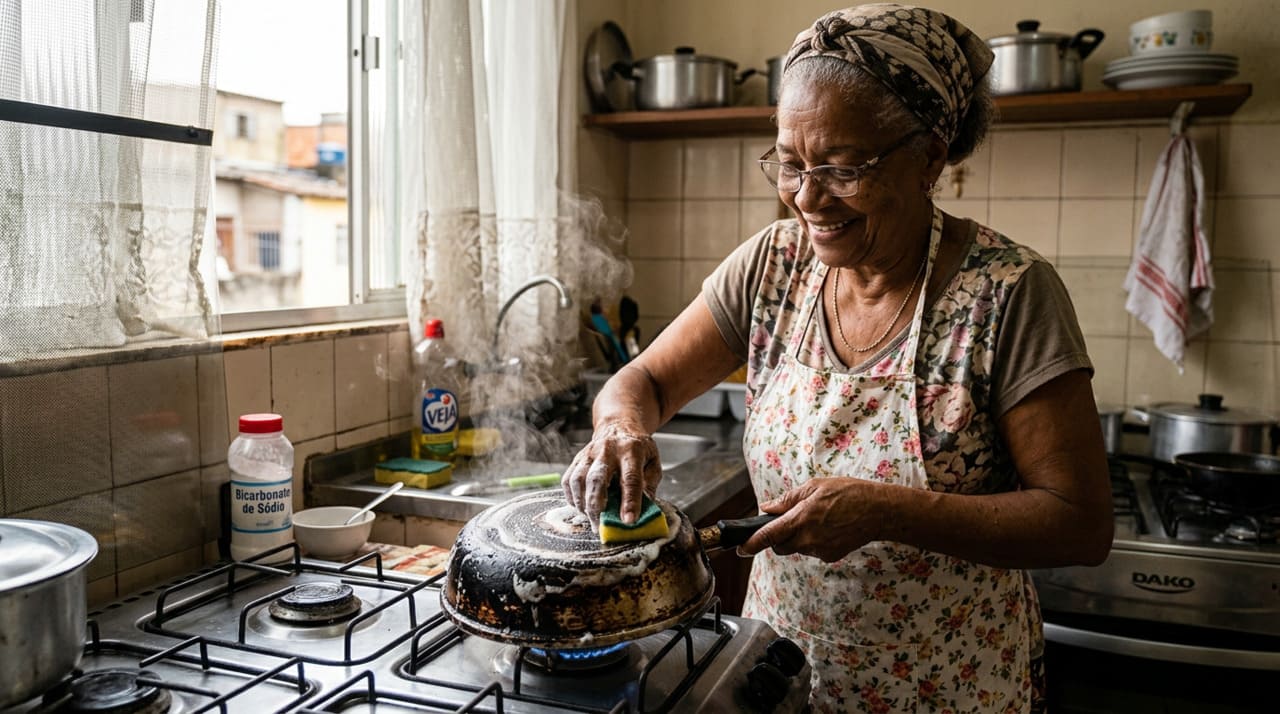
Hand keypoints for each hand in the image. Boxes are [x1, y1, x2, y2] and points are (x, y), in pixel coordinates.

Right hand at [561, 421, 661, 528]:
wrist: (618, 427)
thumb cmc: (638, 450)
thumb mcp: (653, 462)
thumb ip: (650, 483)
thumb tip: (643, 507)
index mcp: (632, 450)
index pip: (630, 478)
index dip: (630, 501)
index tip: (629, 521)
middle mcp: (608, 450)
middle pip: (597, 478)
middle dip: (597, 504)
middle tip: (600, 524)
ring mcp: (589, 454)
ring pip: (578, 480)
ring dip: (583, 503)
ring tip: (591, 518)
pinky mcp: (577, 459)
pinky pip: (568, 480)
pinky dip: (572, 497)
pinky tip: (581, 506)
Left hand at [738, 478, 885, 561]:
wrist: (878, 511)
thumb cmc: (848, 493)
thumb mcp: (815, 486)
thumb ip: (788, 499)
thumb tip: (767, 507)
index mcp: (801, 519)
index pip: (768, 536)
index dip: (751, 544)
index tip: (741, 548)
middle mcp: (808, 539)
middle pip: (780, 546)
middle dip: (777, 537)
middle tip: (789, 521)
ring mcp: (820, 550)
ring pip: (797, 548)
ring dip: (798, 537)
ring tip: (817, 519)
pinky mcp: (830, 557)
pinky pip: (812, 551)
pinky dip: (813, 542)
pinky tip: (828, 528)